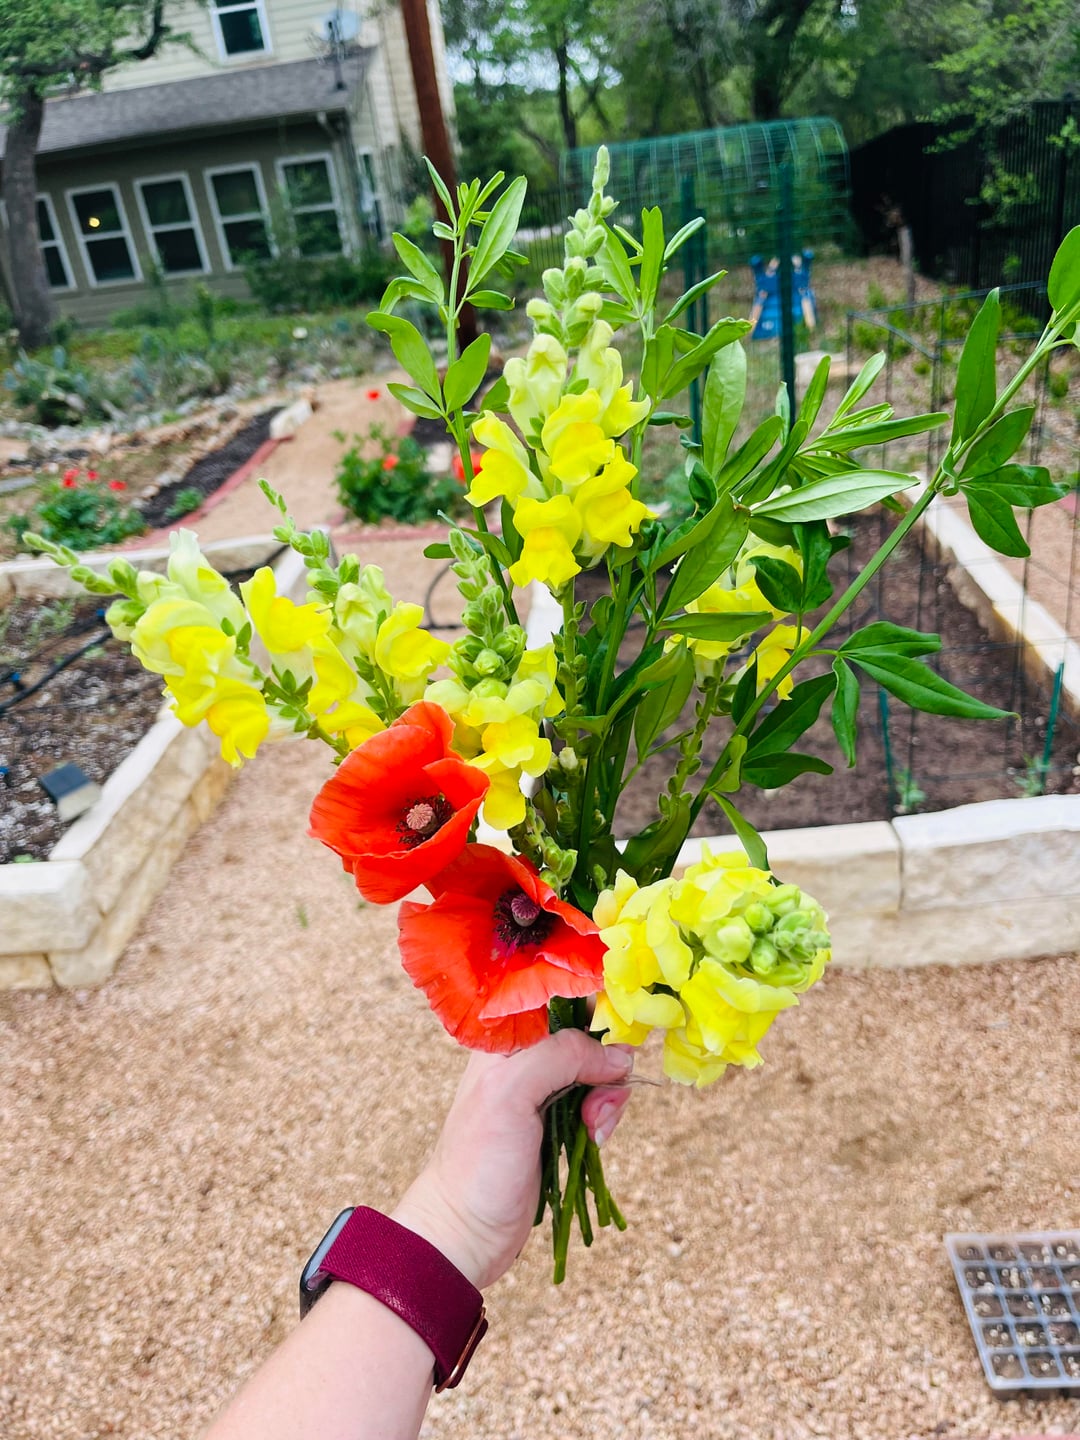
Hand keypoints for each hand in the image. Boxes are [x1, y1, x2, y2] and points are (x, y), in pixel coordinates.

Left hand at [392, 1030, 632, 1287]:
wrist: (466, 1230)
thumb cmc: (476, 1160)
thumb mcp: (512, 1093)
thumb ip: (561, 1055)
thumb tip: (617, 1054)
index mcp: (505, 1037)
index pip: (560, 995)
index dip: (597, 1006)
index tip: (623, 1030)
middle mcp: (525, 1056)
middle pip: (589, 1032)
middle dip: (607, 1062)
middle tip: (599, 1099)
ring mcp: (543, 1089)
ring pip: (599, 1069)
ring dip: (608, 1096)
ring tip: (593, 1128)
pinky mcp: (559, 1121)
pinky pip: (598, 1102)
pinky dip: (605, 1117)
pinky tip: (594, 1139)